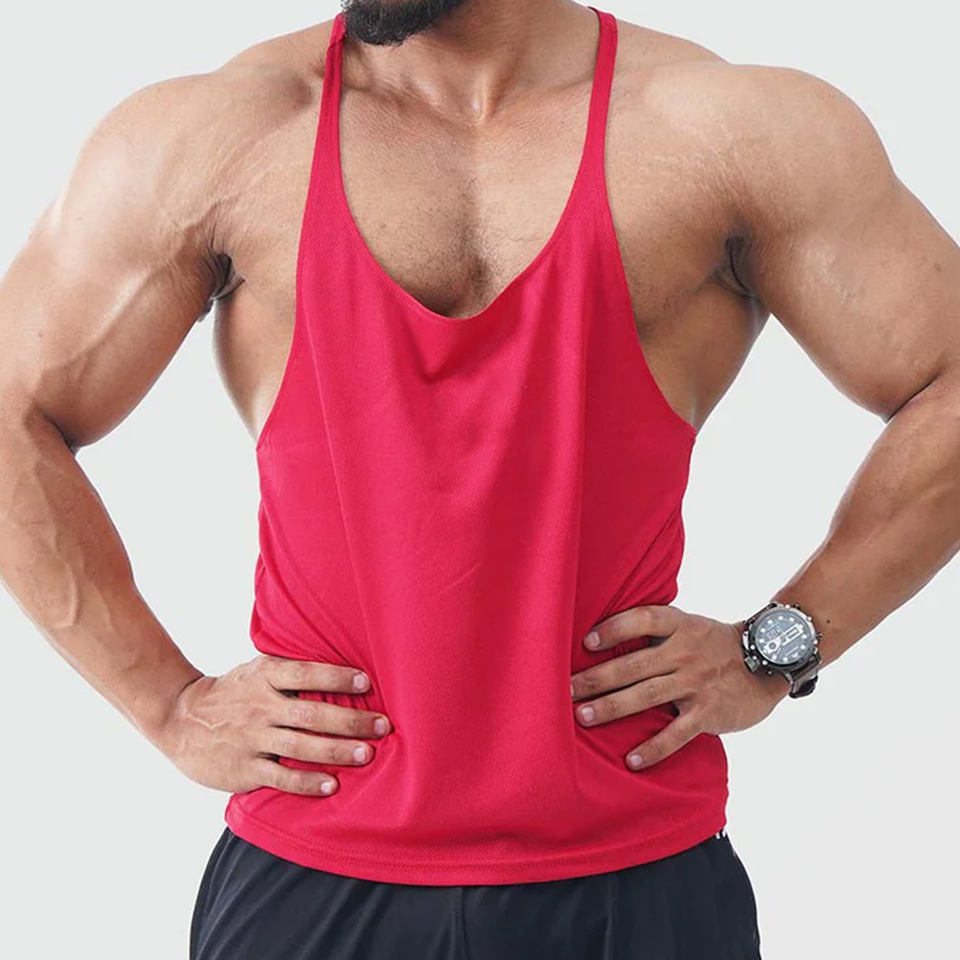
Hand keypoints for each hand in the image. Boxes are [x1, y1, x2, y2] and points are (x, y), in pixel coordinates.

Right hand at [156, 654, 391, 796]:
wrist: (179, 719)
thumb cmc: (233, 693)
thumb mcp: (256, 671)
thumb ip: (291, 673)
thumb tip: (343, 672)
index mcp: (264, 676)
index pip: (305, 673)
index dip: (336, 676)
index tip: (366, 682)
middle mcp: (260, 705)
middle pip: (311, 713)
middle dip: (350, 720)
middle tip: (382, 725)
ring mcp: (251, 737)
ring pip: (301, 746)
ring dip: (336, 751)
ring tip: (366, 754)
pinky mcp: (243, 768)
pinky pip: (280, 777)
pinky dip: (307, 782)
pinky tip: (331, 785)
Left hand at [570, 605, 788, 769]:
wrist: (768, 663)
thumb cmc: (713, 644)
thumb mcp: (688, 625)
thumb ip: (654, 630)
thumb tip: (603, 636)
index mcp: (679, 626)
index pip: (643, 620)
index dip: (614, 629)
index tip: (587, 642)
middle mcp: (685, 652)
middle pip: (634, 664)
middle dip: (597, 678)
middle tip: (566, 689)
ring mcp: (696, 682)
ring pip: (646, 696)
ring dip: (612, 707)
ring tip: (583, 717)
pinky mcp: (708, 712)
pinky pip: (676, 733)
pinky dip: (653, 748)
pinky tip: (631, 760)